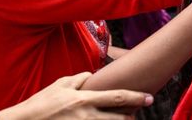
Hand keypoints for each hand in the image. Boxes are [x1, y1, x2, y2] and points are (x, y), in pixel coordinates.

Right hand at [0, 72, 151, 119]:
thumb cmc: (42, 103)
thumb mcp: (61, 84)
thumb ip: (80, 78)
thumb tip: (93, 75)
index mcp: (85, 99)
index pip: (117, 97)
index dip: (136, 97)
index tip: (149, 97)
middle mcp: (87, 115)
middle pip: (119, 118)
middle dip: (132, 116)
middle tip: (140, 112)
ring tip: (127, 119)